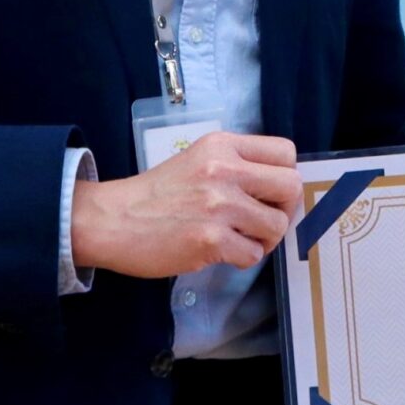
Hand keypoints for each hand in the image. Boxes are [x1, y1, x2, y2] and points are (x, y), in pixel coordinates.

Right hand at [69, 131, 299, 278]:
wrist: (114, 219)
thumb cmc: (156, 194)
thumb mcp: (198, 160)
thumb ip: (235, 165)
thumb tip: (276, 187)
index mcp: (222, 146)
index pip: (285, 152)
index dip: (285, 177)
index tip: (271, 194)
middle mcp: (224, 170)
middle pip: (291, 186)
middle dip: (284, 209)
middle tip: (264, 221)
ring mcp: (219, 205)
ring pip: (277, 225)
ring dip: (264, 239)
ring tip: (241, 239)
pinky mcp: (211, 240)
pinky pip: (253, 254)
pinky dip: (243, 258)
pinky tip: (222, 252)